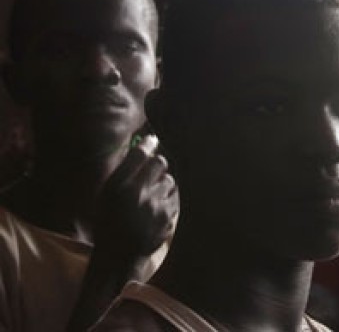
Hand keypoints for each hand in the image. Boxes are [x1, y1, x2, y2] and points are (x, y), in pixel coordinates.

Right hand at [92, 133, 178, 267]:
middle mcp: (136, 194)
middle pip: (159, 163)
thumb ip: (124, 170)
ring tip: (151, 197)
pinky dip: (167, 200)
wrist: (118, 254)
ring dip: (163, 185)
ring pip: (169, 181)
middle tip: (151, 174)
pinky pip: (174, 197)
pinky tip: (156, 209)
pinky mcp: (167, 217)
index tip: (152, 141)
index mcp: (117, 187)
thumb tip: (145, 144)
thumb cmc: (110, 220)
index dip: (148, 145)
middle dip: (157, 165)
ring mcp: (154, 207)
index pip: (139, 155)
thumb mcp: (107, 194)